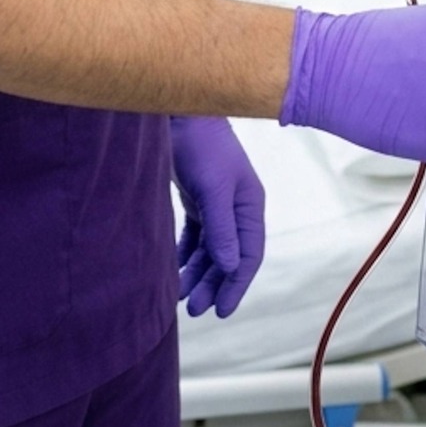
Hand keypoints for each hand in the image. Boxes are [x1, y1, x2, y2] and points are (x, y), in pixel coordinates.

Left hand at [171, 116, 265, 317]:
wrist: (179, 115)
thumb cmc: (202, 147)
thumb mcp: (213, 189)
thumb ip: (221, 229)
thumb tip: (230, 267)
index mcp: (249, 206)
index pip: (249, 256)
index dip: (236, 285)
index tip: (221, 311)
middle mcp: (236, 209)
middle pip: (228, 257)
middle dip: (212, 284)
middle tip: (194, 310)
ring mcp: (216, 204)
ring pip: (210, 249)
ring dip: (198, 273)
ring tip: (181, 295)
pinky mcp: (197, 199)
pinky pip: (195, 237)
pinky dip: (187, 255)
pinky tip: (176, 270)